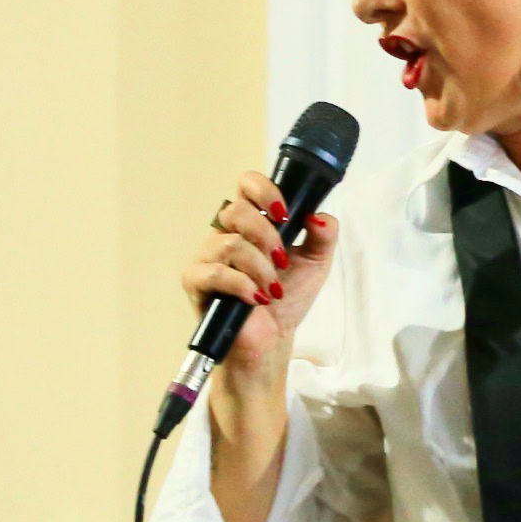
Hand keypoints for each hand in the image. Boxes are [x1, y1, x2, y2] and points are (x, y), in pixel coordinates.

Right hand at [180, 168, 338, 384]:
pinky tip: (256, 298)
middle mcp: (226, 232)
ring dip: (259, 268)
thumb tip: (318, 216)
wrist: (273, 336)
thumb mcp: (316, 262)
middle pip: (237, 210)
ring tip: (272, 290)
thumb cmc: (288, 296)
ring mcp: (207, 255)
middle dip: (267, 237)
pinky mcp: (196, 281)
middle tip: (283, 261)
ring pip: (230, 244)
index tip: (285, 215)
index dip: (264, 191)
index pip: (246, 184)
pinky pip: (214, 272)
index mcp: (251, 221)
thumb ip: (324, 235)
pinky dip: (241, 285)